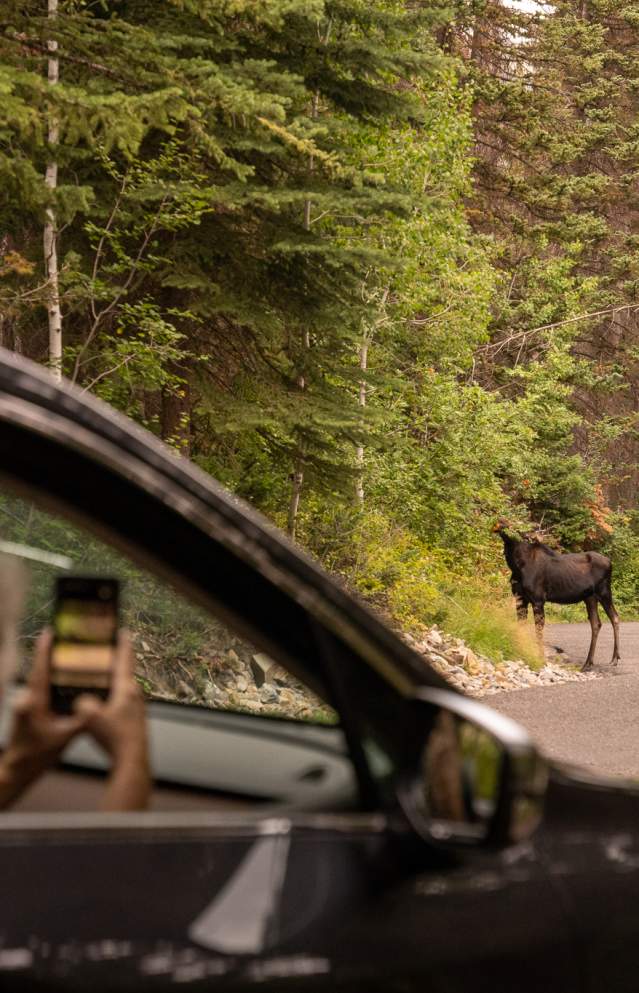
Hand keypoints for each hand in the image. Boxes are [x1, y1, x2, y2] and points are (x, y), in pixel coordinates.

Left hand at [0, 629, 86, 808]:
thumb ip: (82, 719)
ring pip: (39, 681)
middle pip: (39, 672)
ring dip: (50, 668)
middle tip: (63, 638)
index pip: (40, 670)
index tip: (49, 632)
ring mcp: (24, 704)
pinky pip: (39, 691)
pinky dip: (50, 682)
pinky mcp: (26, 710)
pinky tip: (63, 680)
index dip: (44, 650)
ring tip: (67, 655)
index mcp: (34, 703)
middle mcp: (26, 700)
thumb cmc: (37, 755)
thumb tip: (97, 703)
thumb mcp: (65, 737)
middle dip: (50, 654)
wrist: (18, 770)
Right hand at [75, 630, 150, 809]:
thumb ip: (82, 704)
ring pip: (123, 689)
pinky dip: (113, 699)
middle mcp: (135, 695)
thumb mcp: (90, 718)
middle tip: (106, 654)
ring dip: (113, 683)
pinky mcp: (135, 720)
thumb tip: (81, 702)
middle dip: (115, 663)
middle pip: (124, 673)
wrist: (132, 760)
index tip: (124, 631)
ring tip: (100, 680)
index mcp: (126, 688)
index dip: (122, 644)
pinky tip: (102, 707)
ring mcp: (137, 708)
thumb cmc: (115, 738)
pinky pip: (122, 703)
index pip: (125, 659)